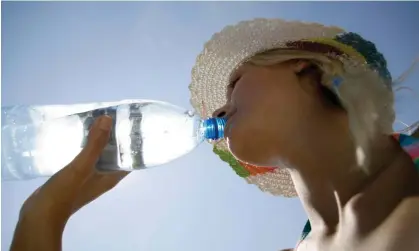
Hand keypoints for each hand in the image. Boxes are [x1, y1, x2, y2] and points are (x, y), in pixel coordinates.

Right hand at [11, 115, 128, 250]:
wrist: (41, 214)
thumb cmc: (66, 191)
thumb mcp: (83, 165)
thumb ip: (96, 143)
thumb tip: (108, 119)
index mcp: (111, 176)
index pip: (130, 158)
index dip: (132, 142)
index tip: (132, 123)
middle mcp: (104, 176)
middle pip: (115, 154)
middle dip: (114, 137)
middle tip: (113, 115)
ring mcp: (89, 177)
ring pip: (99, 155)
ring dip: (99, 141)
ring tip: (96, 119)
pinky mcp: (75, 177)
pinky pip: (85, 158)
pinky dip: (85, 147)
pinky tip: (78, 134)